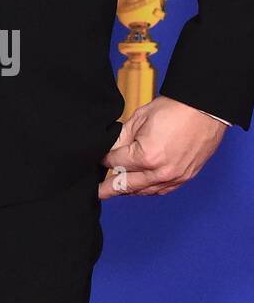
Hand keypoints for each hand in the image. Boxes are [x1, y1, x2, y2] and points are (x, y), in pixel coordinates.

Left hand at [99, 94, 227, 198]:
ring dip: (129, 191)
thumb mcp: (138, 119)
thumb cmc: (173, 110)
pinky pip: (162, 190)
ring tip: (116, 190)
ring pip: (145, 191)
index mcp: (146, 156)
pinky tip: (140, 188)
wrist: (203, 109)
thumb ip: (121, 139)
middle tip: (98, 193)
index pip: (116, 164)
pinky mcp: (185, 177)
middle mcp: (161, 172)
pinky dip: (149, 190)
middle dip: (109, 188)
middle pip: (127, 184)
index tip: (99, 159)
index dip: (104, 160)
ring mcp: (175, 177)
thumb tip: (110, 151)